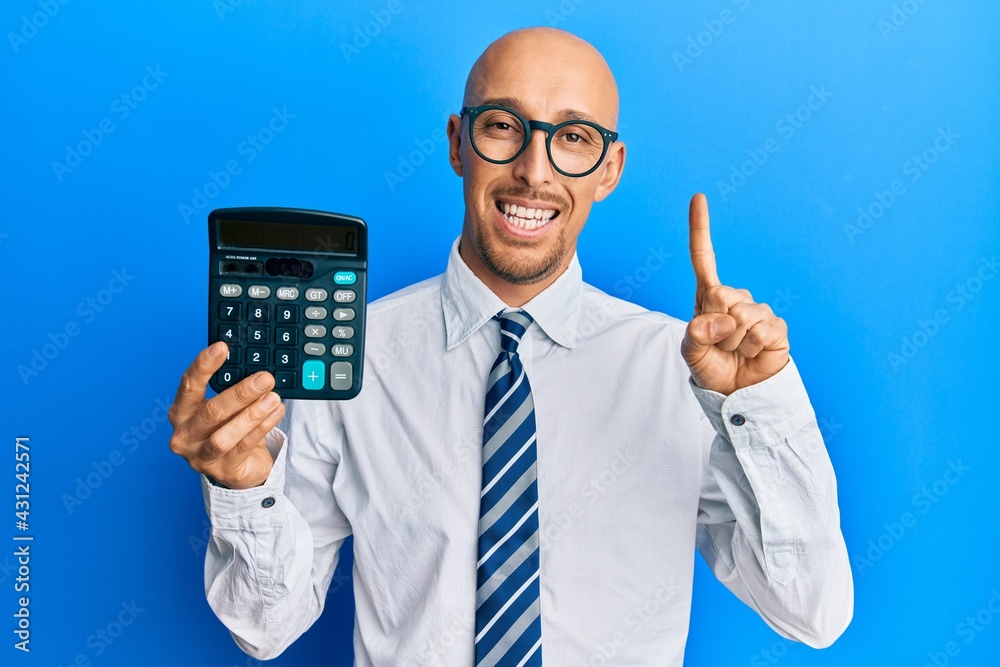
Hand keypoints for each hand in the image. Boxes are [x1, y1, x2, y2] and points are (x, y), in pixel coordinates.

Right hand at [168, 342, 283, 488]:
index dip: (204, 365)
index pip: (188, 385)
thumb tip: (253, 364)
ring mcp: (201, 457)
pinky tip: (276, 412)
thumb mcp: (225, 407)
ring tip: (273, 397)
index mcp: (182, 412)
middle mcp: (185, 435)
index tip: (222, 348)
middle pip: (212, 411)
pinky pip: (244, 446)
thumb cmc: (229, 429)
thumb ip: (230, 388)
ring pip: (226, 434)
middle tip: (264, 378)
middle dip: (241, 393)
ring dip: (252, 414)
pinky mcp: (223, 471)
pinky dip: (263, 427)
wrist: (238, 469)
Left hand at [680, 193, 789, 394]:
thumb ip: (697, 334)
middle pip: (721, 294)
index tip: (698, 197)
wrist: (737, 392)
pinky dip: (752, 348)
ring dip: (733, 343)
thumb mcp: (691, 352)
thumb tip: (723, 319)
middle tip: (719, 344)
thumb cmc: (711, 367)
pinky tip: (752, 354)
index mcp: (708, 297)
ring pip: (742, 316)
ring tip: (734, 352)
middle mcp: (733, 298)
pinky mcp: (776, 326)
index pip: (703, 258)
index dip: (700, 228)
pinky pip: (761, 331)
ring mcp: (756, 310)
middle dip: (716, 326)